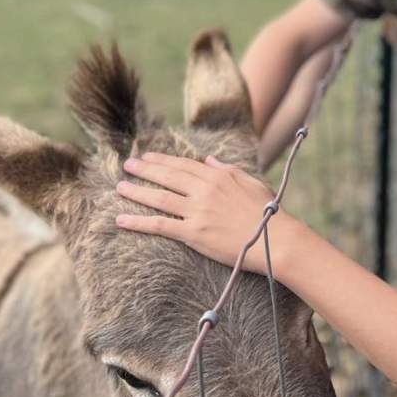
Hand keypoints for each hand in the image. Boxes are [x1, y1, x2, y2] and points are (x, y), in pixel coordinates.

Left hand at [114, 153, 293, 272]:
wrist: (276, 240)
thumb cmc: (268, 212)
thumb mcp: (250, 182)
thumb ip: (226, 169)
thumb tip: (208, 160)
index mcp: (218, 176)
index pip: (184, 165)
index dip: (163, 161)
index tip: (147, 157)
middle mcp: (205, 190)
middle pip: (168, 177)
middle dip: (145, 170)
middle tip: (127, 165)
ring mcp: (198, 211)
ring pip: (160, 197)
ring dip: (137, 191)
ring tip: (119, 187)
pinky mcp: (194, 233)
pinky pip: (161, 225)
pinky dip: (139, 221)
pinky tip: (121, 219)